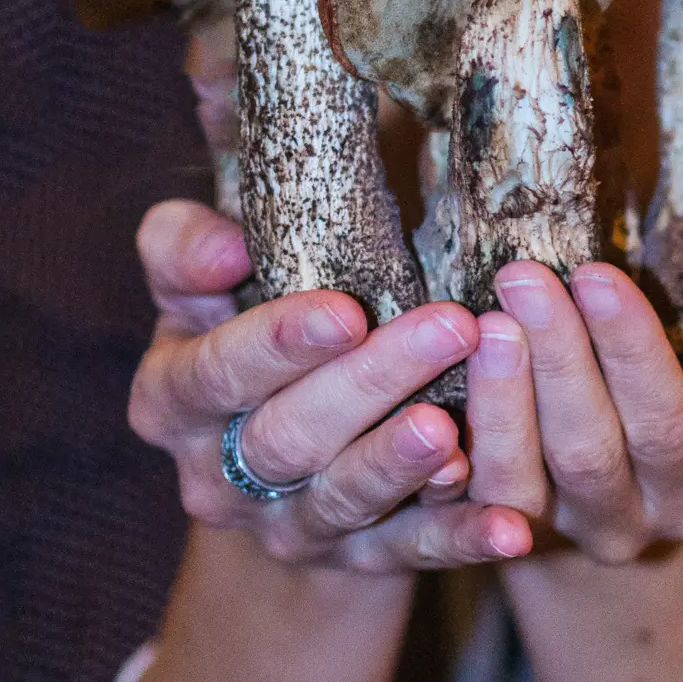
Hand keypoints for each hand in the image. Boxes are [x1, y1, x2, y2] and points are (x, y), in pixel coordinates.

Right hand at [128, 200, 531, 574]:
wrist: (272, 482)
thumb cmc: (250, 338)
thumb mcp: (208, 288)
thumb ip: (195, 231)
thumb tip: (202, 116)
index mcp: (175, 395)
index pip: (209, 371)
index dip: (270, 343)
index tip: (339, 308)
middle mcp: (218, 472)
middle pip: (286, 435)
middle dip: (366, 384)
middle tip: (447, 328)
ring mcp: (288, 527)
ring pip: (343, 497)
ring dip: (402, 463)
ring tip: (455, 429)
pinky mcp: (354, 565)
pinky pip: (409, 556)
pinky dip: (458, 540)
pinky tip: (508, 524)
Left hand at [464, 261, 682, 564]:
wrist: (625, 503)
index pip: (665, 423)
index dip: (631, 351)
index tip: (596, 274)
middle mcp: (626, 526)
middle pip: (587, 450)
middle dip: (556, 360)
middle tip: (524, 276)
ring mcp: (552, 538)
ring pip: (517, 480)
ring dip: (499, 399)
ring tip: (483, 320)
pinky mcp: (487, 537)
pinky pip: (458, 502)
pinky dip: (450, 441)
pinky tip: (435, 373)